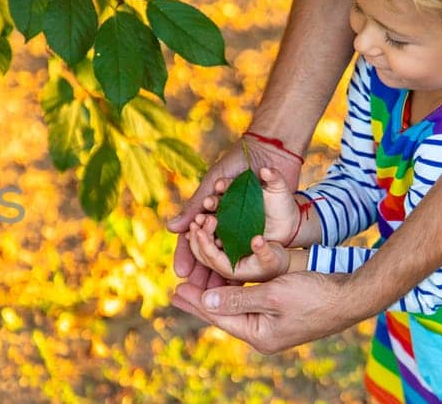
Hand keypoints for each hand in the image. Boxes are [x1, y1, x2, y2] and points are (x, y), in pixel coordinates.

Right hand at [169, 134, 303, 278]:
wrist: (269, 153)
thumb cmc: (237, 164)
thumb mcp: (212, 183)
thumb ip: (193, 206)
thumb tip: (171, 228)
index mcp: (210, 212)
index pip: (194, 239)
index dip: (187, 256)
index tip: (182, 272)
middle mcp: (225, 223)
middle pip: (210, 252)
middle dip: (203, 270)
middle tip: (197, 287)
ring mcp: (243, 228)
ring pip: (228, 254)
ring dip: (220, 271)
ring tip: (215, 287)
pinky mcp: (263, 228)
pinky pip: (250, 250)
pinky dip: (243, 263)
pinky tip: (238, 278)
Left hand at [170, 270, 371, 353]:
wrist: (353, 295)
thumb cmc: (315, 295)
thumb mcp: (272, 296)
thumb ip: (238, 300)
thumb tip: (206, 303)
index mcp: (260, 335)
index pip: (220, 317)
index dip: (197, 303)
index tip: (176, 292)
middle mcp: (264, 334)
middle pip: (225, 315)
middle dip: (201, 302)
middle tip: (177, 291)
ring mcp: (274, 326)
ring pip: (237, 308)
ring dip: (217, 295)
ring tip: (195, 287)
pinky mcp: (282, 314)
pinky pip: (250, 303)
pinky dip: (235, 293)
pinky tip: (225, 285)